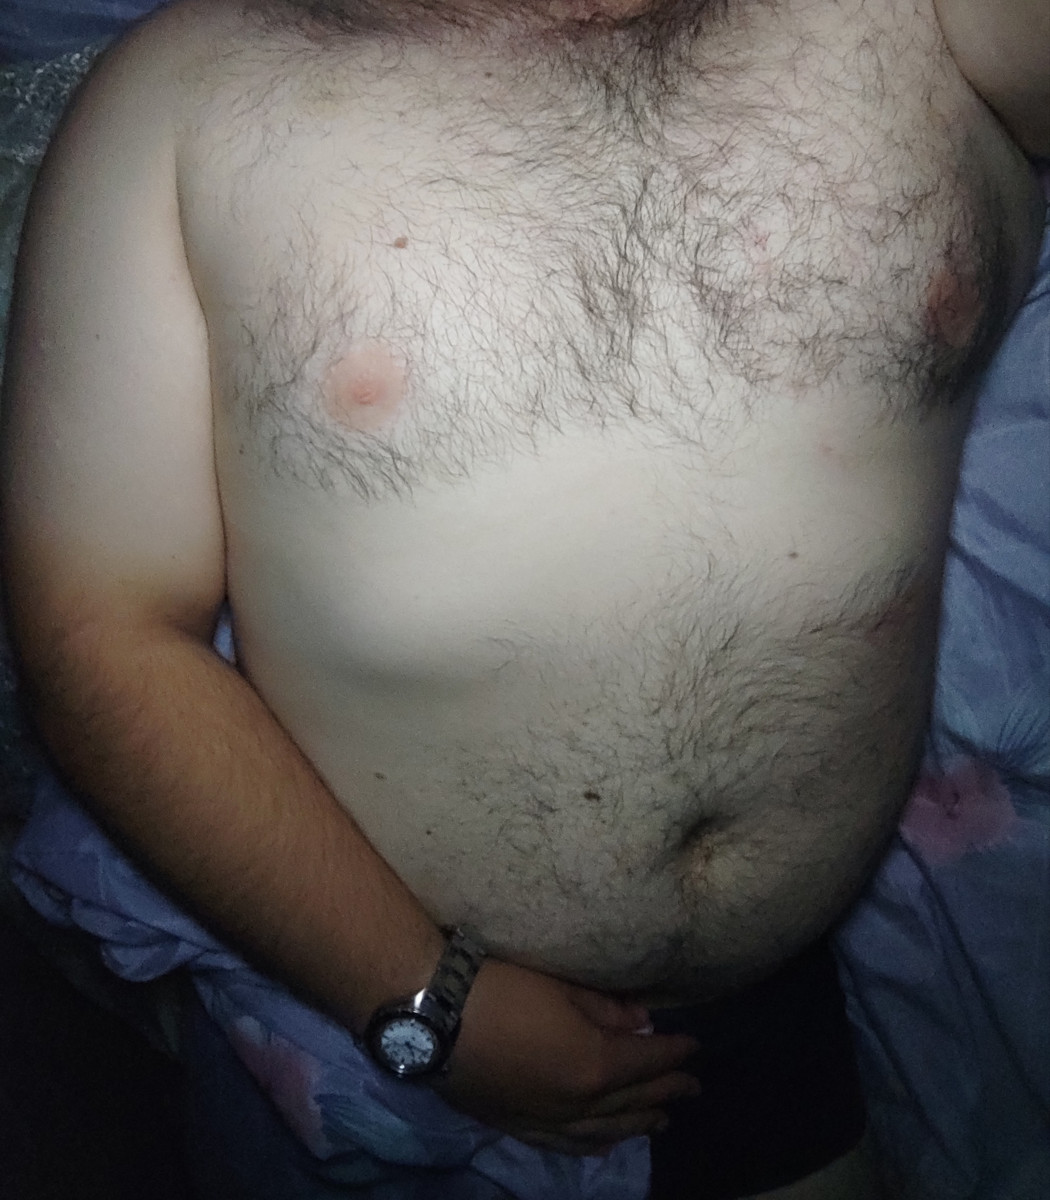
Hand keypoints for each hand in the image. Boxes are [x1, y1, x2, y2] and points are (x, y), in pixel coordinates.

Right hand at [436, 959, 699, 1154]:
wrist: (435, 1016)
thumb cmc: (502, 987)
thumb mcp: (562, 985)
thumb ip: (606, 1009)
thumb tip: (641, 1023)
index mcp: (595, 1065)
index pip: (647, 1062)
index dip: (674, 1053)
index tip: (695, 1047)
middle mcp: (577, 1104)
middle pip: (632, 1101)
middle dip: (665, 1092)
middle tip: (691, 1088)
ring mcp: (546, 1120)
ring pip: (603, 1131)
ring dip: (637, 1124)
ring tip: (660, 1120)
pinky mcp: (517, 1125)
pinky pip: (566, 1143)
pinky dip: (593, 1143)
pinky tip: (603, 1144)